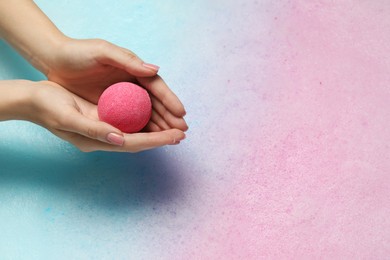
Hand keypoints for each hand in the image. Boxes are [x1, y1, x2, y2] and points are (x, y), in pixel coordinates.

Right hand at [25, 81, 185, 151]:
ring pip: (136, 132)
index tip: (176, 137)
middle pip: (139, 140)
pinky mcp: (104, 118)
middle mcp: (105, 138)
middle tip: (183, 133)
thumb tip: (119, 138)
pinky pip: (128, 121)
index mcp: (98, 140)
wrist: (34, 100)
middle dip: (162, 137)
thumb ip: (94, 129)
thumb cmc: (48, 107)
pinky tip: (155, 115)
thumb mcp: (69, 117)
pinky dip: (144, 120)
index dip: (157, 141)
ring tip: (175, 127)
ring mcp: (105, 129)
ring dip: (156, 130)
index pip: (134, 143)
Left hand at [45, 38, 187, 131]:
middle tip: (182, 131)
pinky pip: (130, 119)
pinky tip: (149, 137)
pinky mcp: (110, 105)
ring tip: (172, 138)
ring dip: (159, 125)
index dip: (170, 100)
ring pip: (145, 113)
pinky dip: (141, 128)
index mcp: (133, 68)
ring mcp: (121, 96)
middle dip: (169, 117)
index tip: (181, 114)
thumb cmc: (78, 52)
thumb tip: (155, 70)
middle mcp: (131, 83)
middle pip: (155, 102)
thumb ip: (128, 60)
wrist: (54, 60)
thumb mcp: (102, 52)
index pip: (156, 86)